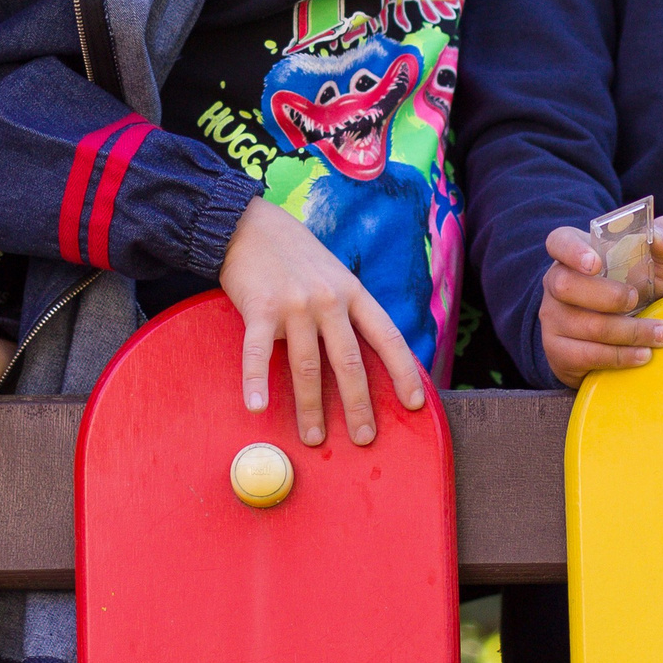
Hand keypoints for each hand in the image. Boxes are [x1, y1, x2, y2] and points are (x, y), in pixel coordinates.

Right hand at [217, 196, 426, 447]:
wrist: (248, 225)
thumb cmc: (293, 255)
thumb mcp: (333, 273)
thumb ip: (346, 309)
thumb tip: (359, 359)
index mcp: (352, 292)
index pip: (387, 336)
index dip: (403, 372)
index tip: (414, 404)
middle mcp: (329, 299)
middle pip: (349, 361)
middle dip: (359, 404)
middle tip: (364, 438)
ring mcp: (295, 304)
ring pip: (307, 366)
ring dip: (311, 408)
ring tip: (314, 438)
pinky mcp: (260, 308)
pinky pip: (259, 353)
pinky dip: (256, 382)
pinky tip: (257, 406)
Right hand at [538, 217, 662, 387]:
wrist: (629, 337)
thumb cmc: (641, 289)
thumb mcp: (658, 263)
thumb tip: (661, 239)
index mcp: (575, 252)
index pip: (559, 242)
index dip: (572, 251)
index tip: (595, 263)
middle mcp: (555, 282)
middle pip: (566, 285)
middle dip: (608, 296)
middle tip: (637, 301)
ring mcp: (552, 318)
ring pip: (583, 325)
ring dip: (628, 332)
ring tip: (660, 335)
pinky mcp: (557, 350)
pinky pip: (585, 355)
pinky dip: (620, 357)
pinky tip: (643, 355)